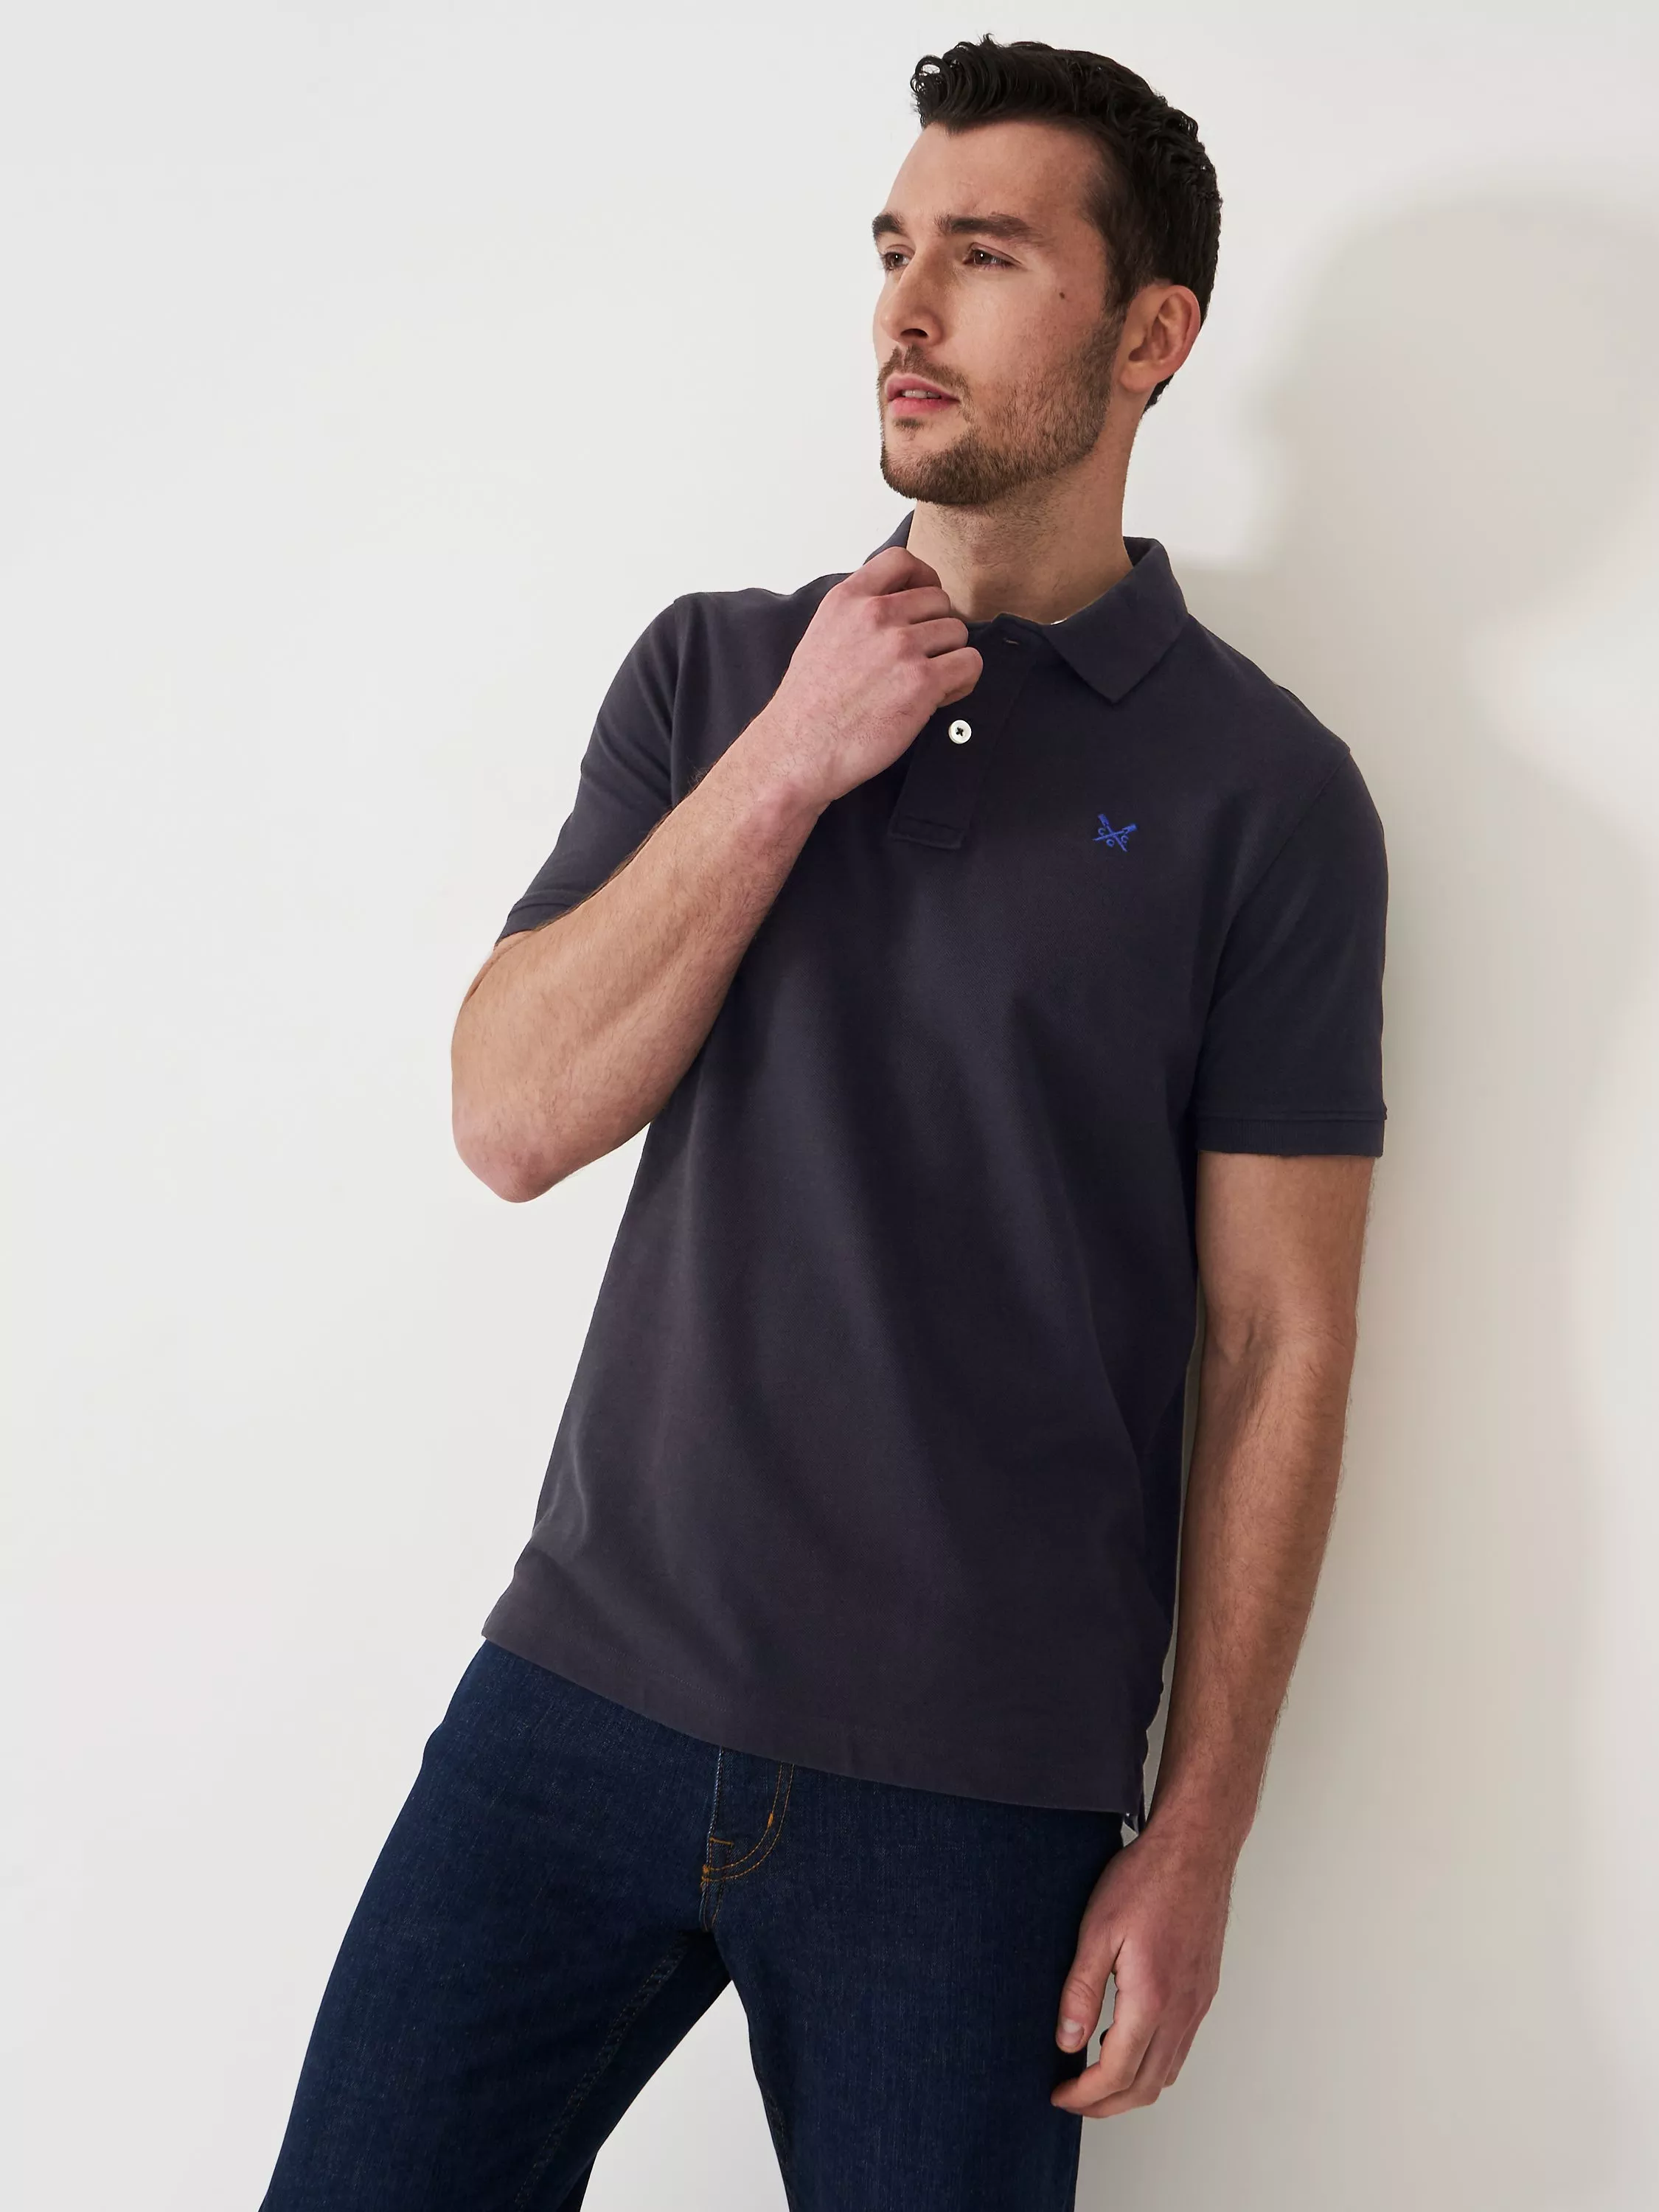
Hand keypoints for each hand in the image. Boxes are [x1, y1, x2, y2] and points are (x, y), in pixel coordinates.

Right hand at [742, 546, 981, 813]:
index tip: (925, 600)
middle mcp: (876, 615)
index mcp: (848, 599)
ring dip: (950, 658)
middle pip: (939, 601)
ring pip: (958, 632)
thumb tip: (896, 609)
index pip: (901, 561)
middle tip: (921, 661)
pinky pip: (969, 664)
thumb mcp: (822, 635)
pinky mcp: (922, 681)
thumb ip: (857, 614)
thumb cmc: (809, 705)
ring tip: (927, 683)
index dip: (924, 577)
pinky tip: (939, 697)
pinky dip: (962, 681)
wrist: (800, 749)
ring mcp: (901, 646)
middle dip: (937, 630)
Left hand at [1049, 1819, 1234, 2118]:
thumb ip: (1081, 1990)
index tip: (1059, 2095)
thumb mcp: (1097, 1930)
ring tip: (1095, 2077)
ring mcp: (1197, 2004)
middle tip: (1073, 2098)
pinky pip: (1180, 2048)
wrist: (1195, 1850)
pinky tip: (1128, 2044)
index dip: (1084, 2095)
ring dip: (1131, 2088)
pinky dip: (1152, 2064)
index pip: (1116, 2073)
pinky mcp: (1203, 1991)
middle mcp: (1181, 2011)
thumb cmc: (1146, 1881)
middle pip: (1145, 2087)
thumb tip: (1066, 2041)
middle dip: (1106, 2104)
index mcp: (1152, 2000)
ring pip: (1167, 2072)